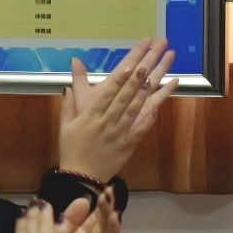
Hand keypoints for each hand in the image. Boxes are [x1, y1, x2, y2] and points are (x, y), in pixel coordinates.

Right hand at [58, 39, 174, 182]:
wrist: (81, 178)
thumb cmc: (72, 149)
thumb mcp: (66, 125)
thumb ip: (69, 102)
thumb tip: (68, 83)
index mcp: (91, 115)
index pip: (109, 90)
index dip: (122, 75)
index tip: (133, 60)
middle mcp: (108, 121)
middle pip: (127, 93)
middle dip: (142, 72)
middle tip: (153, 54)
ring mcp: (121, 131)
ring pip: (139, 105)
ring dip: (153, 85)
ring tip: (165, 65)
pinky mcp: (131, 141)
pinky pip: (145, 123)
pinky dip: (157, 108)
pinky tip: (167, 94)